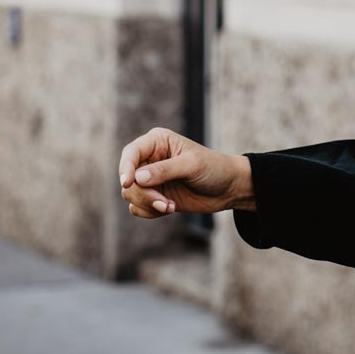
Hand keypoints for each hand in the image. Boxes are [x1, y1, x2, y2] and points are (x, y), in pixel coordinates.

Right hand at [117, 127, 248, 218]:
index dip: (126, 168)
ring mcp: (150, 178)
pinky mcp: (153, 195)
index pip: (131, 153)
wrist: (228, 188)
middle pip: (128, 178)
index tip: (127, 183)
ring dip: (149, 204)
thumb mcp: (192, 165)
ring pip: (130, 194)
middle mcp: (149, 158)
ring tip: (170, 206)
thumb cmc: (214, 168)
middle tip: (164, 202)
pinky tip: (170, 208)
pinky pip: (137, 207)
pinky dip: (150, 212)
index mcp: (157, 142)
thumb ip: (165, 170)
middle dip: (144, 194)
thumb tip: (137, 178)